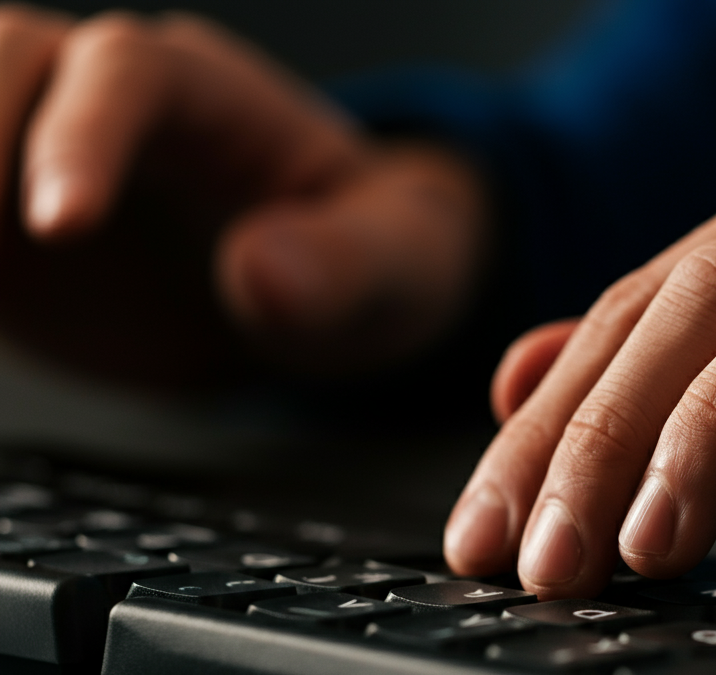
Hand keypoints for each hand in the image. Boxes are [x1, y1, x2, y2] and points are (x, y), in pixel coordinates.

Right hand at [0, 6, 485, 384]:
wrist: (327, 286)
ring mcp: (50, 156)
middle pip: (0, 63)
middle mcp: (111, 103)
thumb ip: (344, 268)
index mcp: (208, 95)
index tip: (58, 230)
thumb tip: (262, 275)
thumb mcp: (392, 265)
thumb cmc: (368, 255)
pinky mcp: (20, 230)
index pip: (126, 75)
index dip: (79, 138)